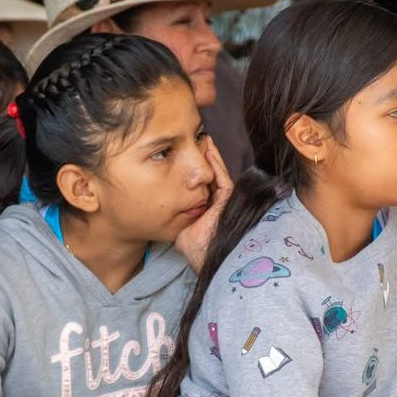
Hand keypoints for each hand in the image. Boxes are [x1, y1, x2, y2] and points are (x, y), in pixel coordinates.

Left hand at [173, 137, 232, 271]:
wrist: (206, 256)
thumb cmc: (195, 251)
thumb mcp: (181, 233)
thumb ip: (177, 221)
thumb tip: (166, 214)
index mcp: (208, 212)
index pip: (202, 189)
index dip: (193, 175)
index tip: (182, 161)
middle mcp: (218, 205)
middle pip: (210, 178)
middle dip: (202, 161)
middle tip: (194, 143)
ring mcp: (225, 201)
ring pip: (218, 174)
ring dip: (209, 157)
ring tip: (201, 140)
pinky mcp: (230, 198)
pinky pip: (223, 176)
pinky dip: (216, 162)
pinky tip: (208, 148)